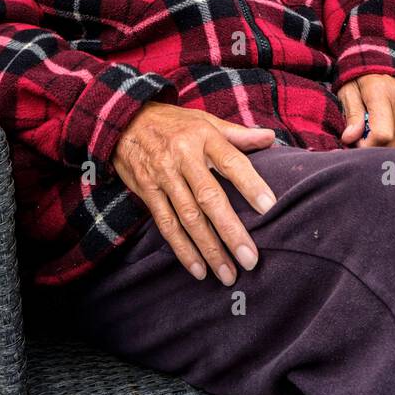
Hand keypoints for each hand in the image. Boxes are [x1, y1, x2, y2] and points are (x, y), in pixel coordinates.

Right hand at [110, 102, 277, 285]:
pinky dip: (182, 249)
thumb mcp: (205, 121)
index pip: (231, 161)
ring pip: (188, 217)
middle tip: (250, 258)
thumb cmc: (173, 123)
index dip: (251, 184)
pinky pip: (166, 224)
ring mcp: (163, 177)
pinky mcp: (147, 192)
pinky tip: (198, 269)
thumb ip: (238, 134)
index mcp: (203, 136)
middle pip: (209, 197)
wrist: (124, 120)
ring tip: (228, 273)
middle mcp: (182, 157)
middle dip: (230, 230)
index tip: (270, 206)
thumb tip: (270, 138)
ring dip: (209, 248)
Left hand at [337, 74, 394, 149]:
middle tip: (361, 136)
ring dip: (385, 143)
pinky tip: (386, 125)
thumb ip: (352, 114)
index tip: (355, 142)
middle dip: (374, 146)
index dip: (367, 146)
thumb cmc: (359, 74)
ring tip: (373, 128)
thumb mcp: (347, 90)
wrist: (384, 55)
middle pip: (392, 141)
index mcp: (380, 90)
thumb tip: (350, 138)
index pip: (382, 134)